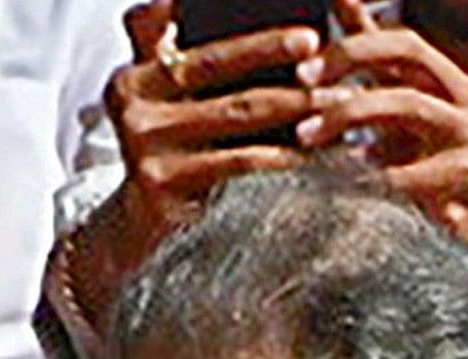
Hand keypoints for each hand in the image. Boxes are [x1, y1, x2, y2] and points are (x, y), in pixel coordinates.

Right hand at [100, 0, 328, 238]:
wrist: (141, 229)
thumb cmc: (173, 157)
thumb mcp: (168, 106)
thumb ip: (186, 60)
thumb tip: (222, 22)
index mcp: (134, 75)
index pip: (164, 26)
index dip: (209, 20)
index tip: (263, 13)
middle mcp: (131, 103)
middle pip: (212, 65)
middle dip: (269, 50)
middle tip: (317, 44)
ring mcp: (144, 145)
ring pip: (236, 112)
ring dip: (294, 104)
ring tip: (336, 99)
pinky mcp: (165, 185)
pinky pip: (241, 162)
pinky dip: (284, 155)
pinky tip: (318, 151)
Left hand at [304, 8, 467, 297]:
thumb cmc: (426, 187)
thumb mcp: (397, 124)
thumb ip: (373, 65)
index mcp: (457, 88)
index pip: (404, 40)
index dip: (352, 43)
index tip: (304, 66)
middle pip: (409, 52)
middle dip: (348, 60)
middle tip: (302, 83)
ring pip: (406, 103)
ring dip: (347, 113)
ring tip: (308, 138)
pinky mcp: (467, 183)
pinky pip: (402, 170)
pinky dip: (360, 174)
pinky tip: (332, 185)